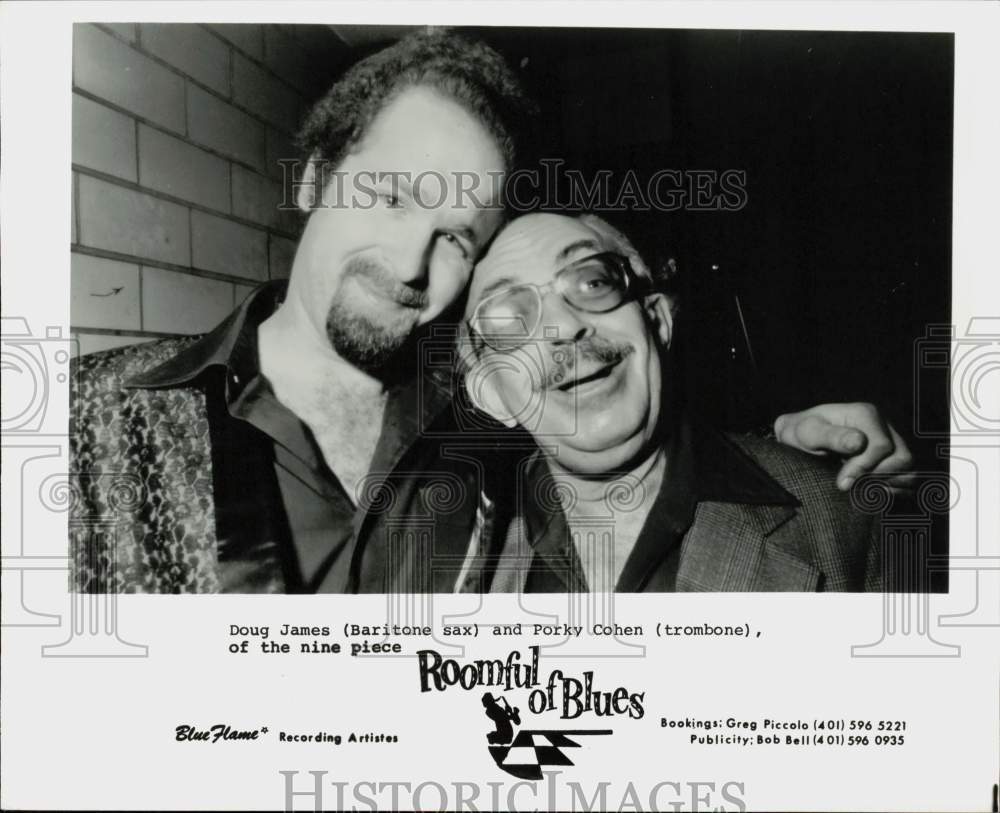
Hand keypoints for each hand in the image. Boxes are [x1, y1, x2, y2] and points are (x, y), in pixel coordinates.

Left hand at [774, 402, 914, 491]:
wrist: (800, 439)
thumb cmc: (801, 433)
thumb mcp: (808, 432)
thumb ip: (832, 436)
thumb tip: (859, 442)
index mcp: (866, 414)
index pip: (882, 445)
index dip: (864, 467)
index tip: (842, 482)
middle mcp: (884, 426)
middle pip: (902, 458)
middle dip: (875, 476)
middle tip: (848, 485)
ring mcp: (891, 442)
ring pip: (908, 468)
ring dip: (887, 484)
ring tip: (859, 489)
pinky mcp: (891, 458)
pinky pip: (907, 478)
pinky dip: (893, 489)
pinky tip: (869, 491)